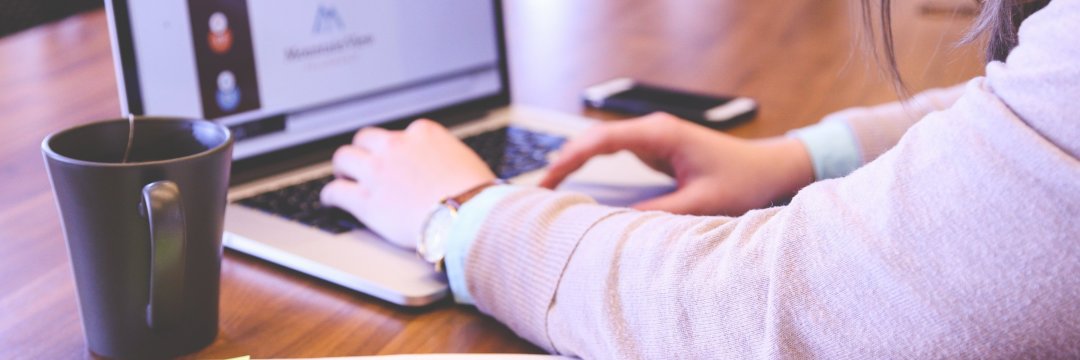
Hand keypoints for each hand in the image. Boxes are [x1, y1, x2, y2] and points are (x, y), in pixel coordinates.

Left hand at [320, 119, 495, 248]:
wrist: (468, 217)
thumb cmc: (476, 195)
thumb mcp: (465, 161)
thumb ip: (446, 158)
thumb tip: (447, 168)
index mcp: (423, 133)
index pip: (400, 133)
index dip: (395, 148)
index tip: (394, 157)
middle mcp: (396, 146)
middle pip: (366, 138)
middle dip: (363, 150)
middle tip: (362, 162)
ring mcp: (378, 172)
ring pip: (344, 158)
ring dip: (343, 167)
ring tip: (343, 176)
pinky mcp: (366, 200)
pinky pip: (336, 191)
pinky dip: (330, 195)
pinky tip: (330, 200)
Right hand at [540, 113, 813, 215]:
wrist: (769, 168)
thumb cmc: (743, 181)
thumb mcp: (701, 203)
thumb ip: (658, 213)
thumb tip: (615, 226)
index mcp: (661, 134)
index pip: (601, 140)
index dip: (569, 159)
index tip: (547, 180)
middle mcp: (653, 130)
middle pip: (593, 139)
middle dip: (563, 161)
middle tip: (537, 190)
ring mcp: (653, 137)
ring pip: (600, 144)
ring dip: (574, 162)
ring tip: (547, 189)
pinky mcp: (656, 148)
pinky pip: (613, 153)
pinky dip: (591, 165)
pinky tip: (574, 181)